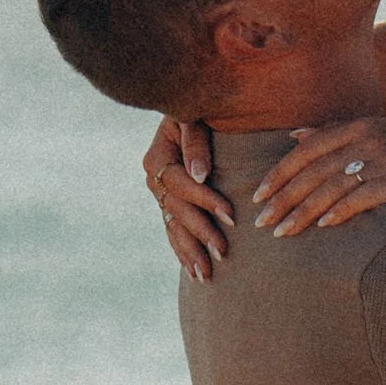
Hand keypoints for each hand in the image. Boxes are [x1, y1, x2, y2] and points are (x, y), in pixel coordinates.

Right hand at [142, 117, 233, 278]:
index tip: (231, 215)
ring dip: (190, 252)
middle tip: (223, 253)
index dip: (205, 200)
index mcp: (158, 157)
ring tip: (207, 274)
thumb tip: (200, 175)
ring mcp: (160, 195)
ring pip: (174, 228)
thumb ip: (195, 142)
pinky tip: (195, 273)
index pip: (181, 184)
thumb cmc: (199, 111)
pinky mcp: (168, 206)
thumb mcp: (194, 117)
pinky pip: (173, 232)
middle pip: (177, 211)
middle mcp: (154, 179)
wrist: (192, 111)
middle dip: (201, 233)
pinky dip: (184, 252)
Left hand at [252, 117, 385, 234]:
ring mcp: (385, 159)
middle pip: (314, 171)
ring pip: (332, 188)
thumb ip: (334, 134)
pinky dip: (341, 212)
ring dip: (304, 213)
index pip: (307, 149)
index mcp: (357, 126)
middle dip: (284, 198)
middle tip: (262, 222)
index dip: (280, 173)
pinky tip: (323, 227)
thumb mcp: (374, 134)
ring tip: (283, 232)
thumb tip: (294, 136)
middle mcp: (368, 139)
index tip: (258, 195)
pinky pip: (363, 198)